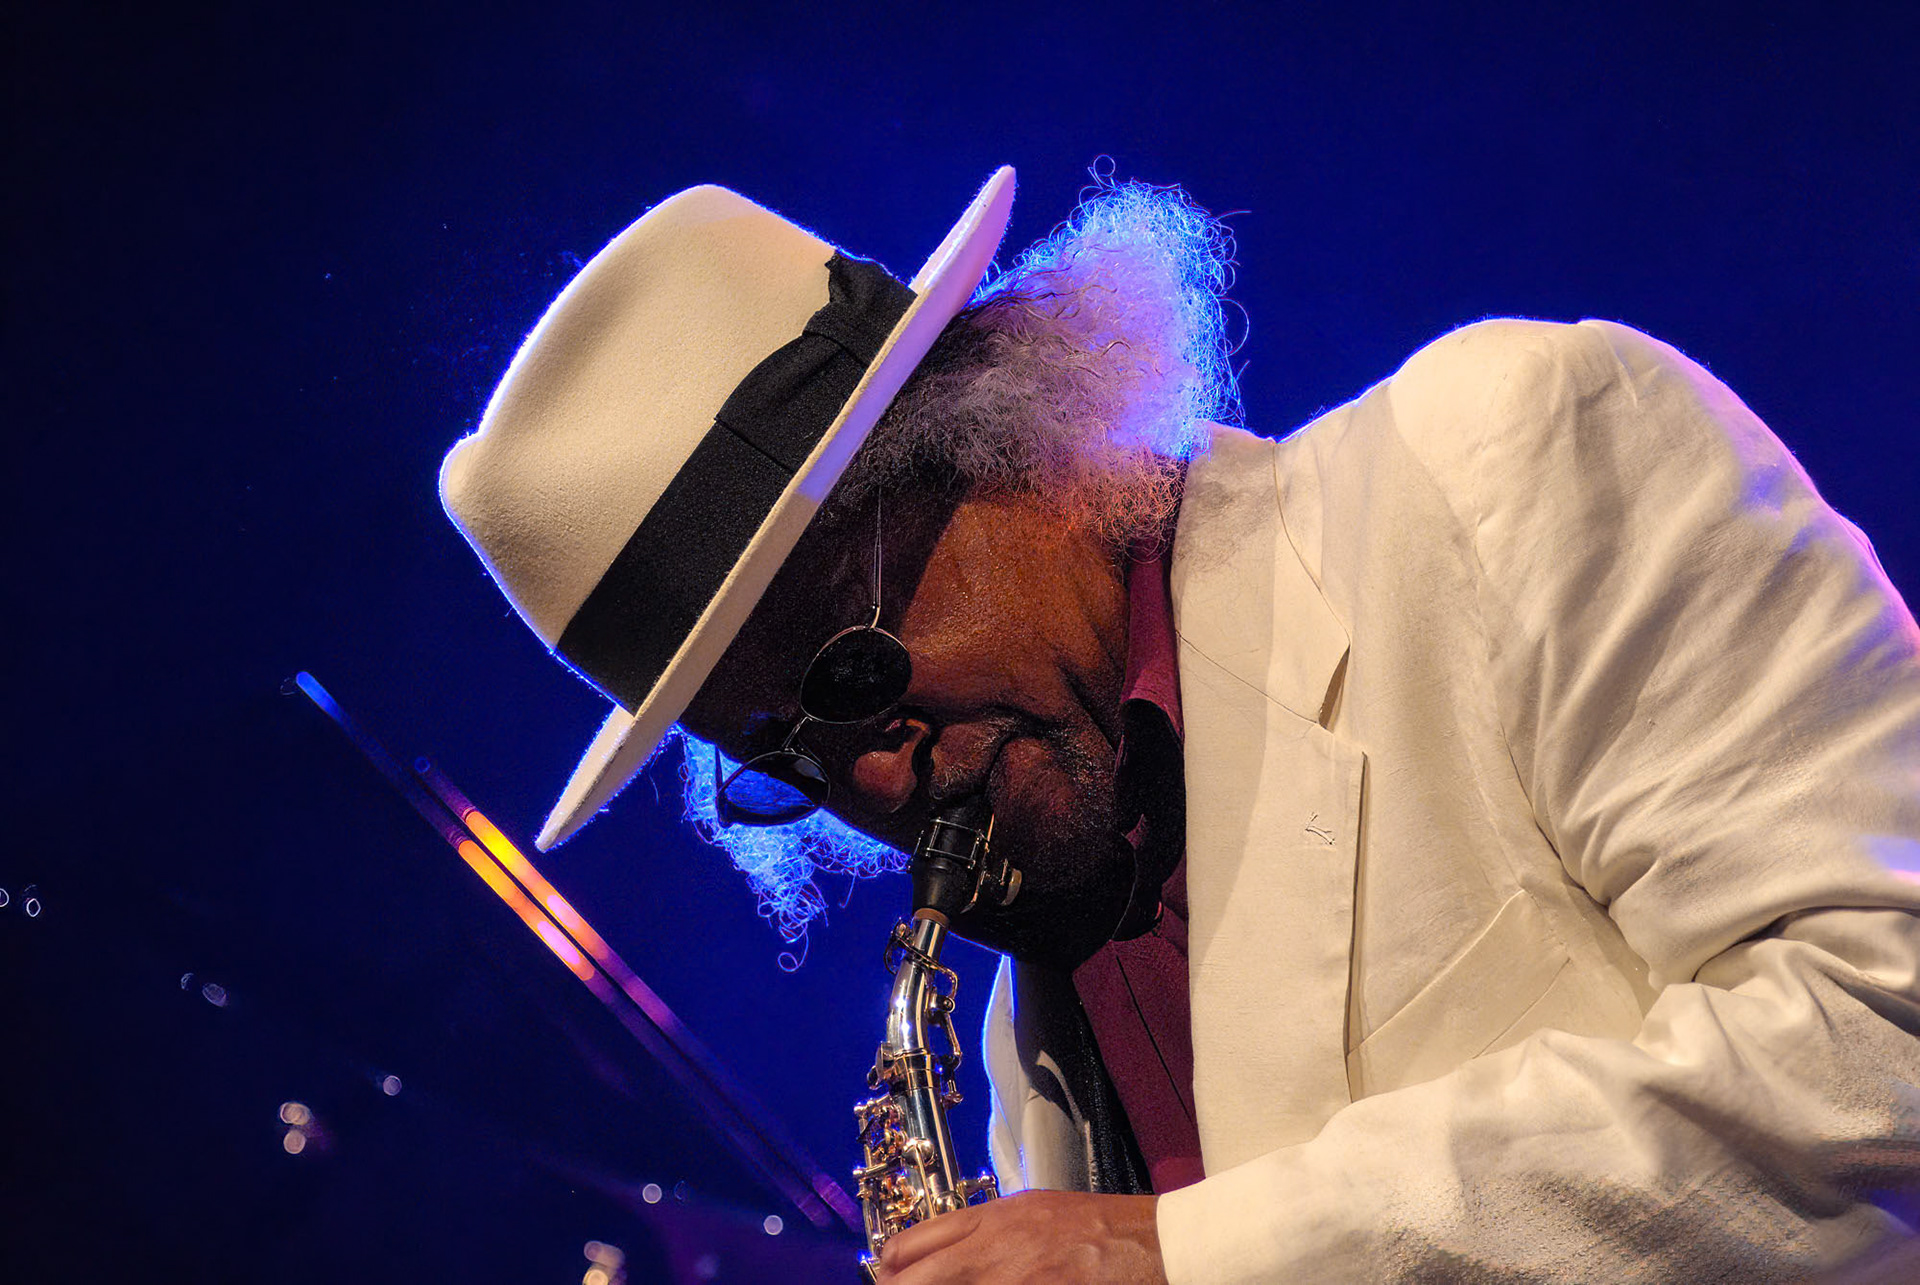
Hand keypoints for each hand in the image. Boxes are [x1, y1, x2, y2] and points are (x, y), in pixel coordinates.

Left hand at [874, 1190, 1166, 1283]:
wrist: (1152, 1246)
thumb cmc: (1099, 1229)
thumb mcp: (1031, 1210)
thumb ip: (985, 1230)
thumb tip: (947, 1253)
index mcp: (989, 1222)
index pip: (909, 1246)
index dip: (889, 1268)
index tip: (888, 1277)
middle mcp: (990, 1255)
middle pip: (909, 1283)